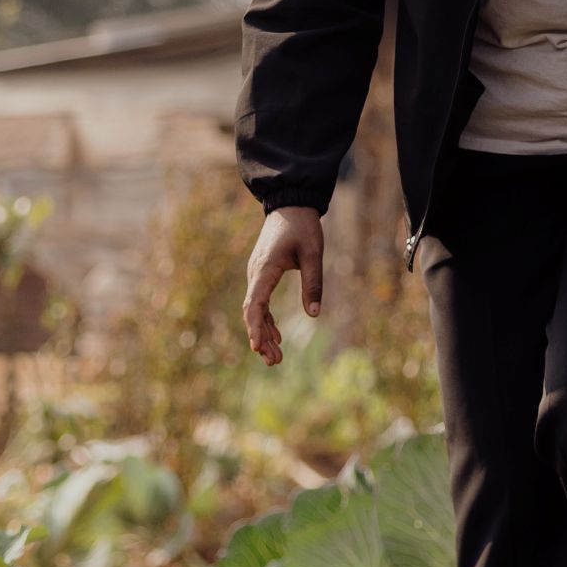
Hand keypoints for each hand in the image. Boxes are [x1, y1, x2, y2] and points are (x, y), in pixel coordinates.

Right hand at [240, 207, 326, 365]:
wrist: (290, 204)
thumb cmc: (302, 227)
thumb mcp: (313, 254)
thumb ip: (313, 283)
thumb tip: (314, 314)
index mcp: (264, 268)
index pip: (255, 303)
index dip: (255, 327)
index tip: (257, 347)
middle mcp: (255, 274)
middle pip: (253, 312)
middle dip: (261, 338)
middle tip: (274, 362)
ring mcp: (257, 274)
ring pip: (256, 310)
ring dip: (264, 332)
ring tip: (275, 357)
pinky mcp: (262, 274)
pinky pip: (261, 302)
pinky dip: (267, 320)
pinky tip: (276, 336)